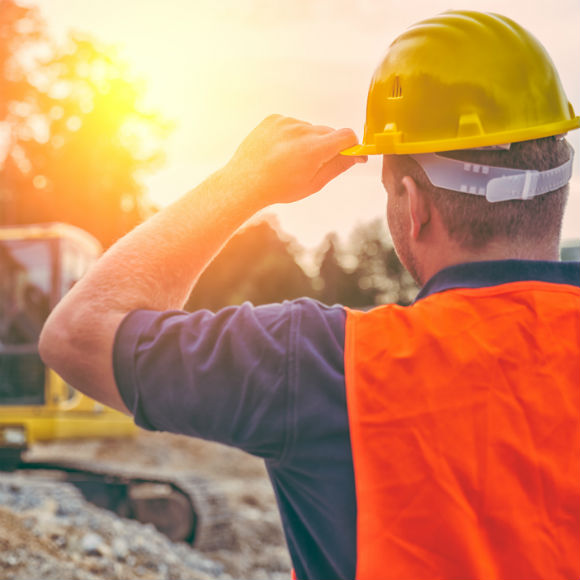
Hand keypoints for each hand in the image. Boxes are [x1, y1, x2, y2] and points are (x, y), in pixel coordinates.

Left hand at [221, 115, 366, 205]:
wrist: (244, 182)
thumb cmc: (278, 188)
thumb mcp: (313, 184)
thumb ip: (337, 167)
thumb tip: (356, 156)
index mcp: (314, 149)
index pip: (347, 135)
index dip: (352, 145)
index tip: (351, 154)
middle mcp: (302, 130)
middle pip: (328, 132)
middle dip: (327, 146)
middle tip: (313, 164)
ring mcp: (286, 122)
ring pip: (309, 129)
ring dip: (307, 141)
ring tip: (290, 160)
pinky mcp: (274, 119)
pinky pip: (292, 124)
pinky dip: (291, 135)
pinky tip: (279, 151)